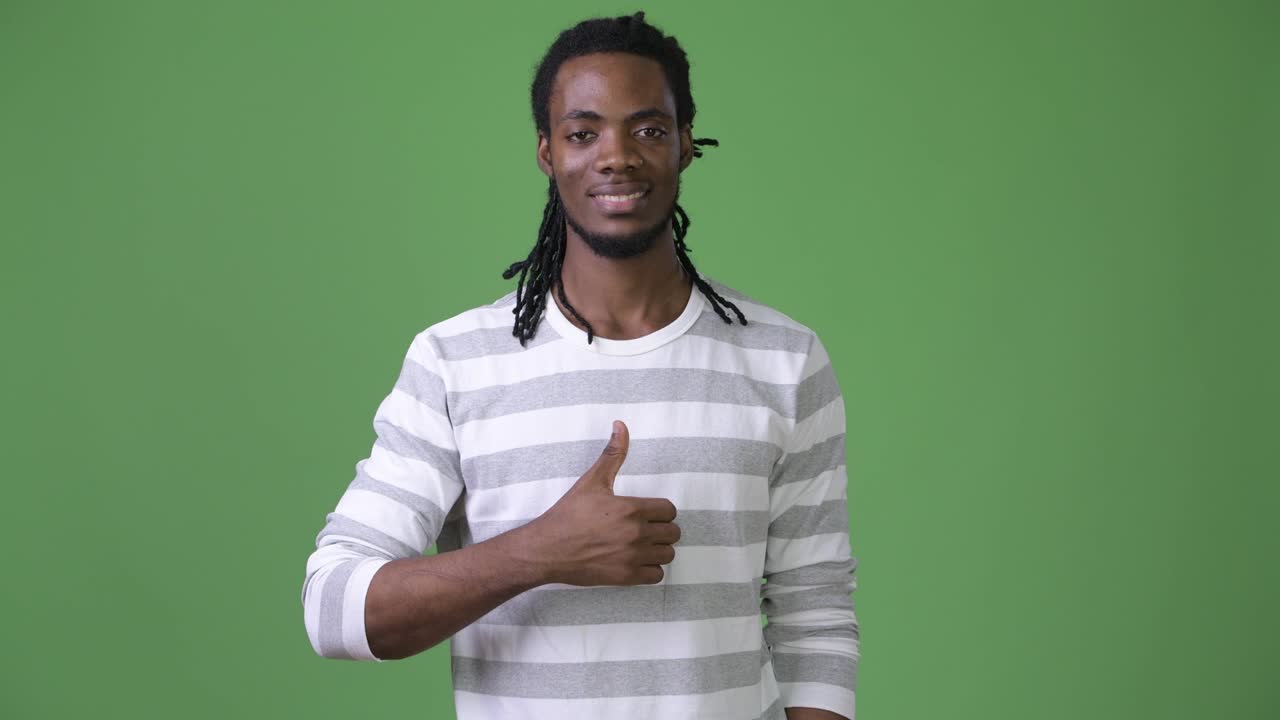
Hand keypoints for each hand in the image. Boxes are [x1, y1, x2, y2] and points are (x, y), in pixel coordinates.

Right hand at [523, 421, 679, 585]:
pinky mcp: (626, 577)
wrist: (547, 549)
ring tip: (643, 546)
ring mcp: (632, 557)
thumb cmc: (568, 514)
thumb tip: (620, 425)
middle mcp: (636, 534)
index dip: (661, 511)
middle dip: (662, 530)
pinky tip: (637, 561)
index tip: (648, 513)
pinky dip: (651, 570)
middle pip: (673, 533)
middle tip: (646, 529)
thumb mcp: (592, 481)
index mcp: (632, 509)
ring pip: (668, 554)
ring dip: (658, 550)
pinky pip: (657, 576)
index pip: (669, 510)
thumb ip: (612, 454)